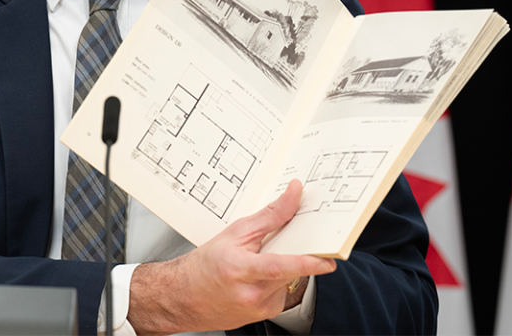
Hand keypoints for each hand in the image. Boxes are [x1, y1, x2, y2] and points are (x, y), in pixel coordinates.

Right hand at [126, 180, 335, 335]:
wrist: (184, 297)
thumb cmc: (205, 265)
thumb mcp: (233, 234)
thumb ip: (269, 217)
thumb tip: (294, 196)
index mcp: (239, 269)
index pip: (278, 266)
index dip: (305, 263)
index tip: (327, 260)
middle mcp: (251, 293)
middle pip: (289, 270)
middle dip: (295, 253)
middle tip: (286, 242)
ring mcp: (260, 308)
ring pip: (288, 280)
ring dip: (282, 267)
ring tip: (256, 262)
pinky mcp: (266, 315)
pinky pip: (282, 292)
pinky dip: (276, 281)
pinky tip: (257, 278)